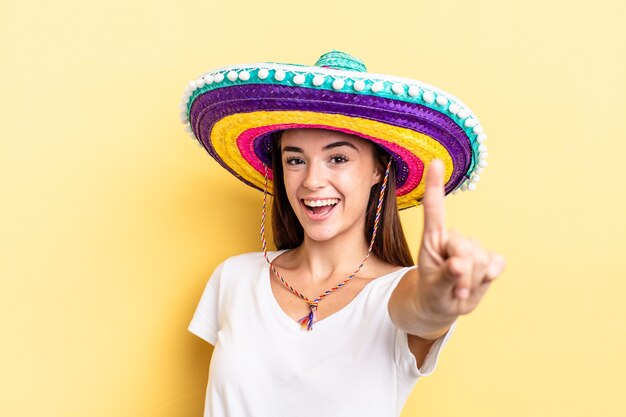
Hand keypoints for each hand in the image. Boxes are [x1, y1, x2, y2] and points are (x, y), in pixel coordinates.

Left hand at [416, 159, 505, 320]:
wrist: (444, 305)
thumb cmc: (433, 292)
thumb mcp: (433, 289)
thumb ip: (445, 276)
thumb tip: (460, 264)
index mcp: (433, 239)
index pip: (434, 209)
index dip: (435, 185)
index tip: (434, 162)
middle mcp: (453, 237)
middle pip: (465, 247)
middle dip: (460, 272)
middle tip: (452, 288)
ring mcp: (473, 246)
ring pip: (481, 259)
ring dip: (470, 280)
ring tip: (459, 288)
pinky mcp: (491, 258)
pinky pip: (496, 264)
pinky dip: (487, 278)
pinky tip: (477, 284)